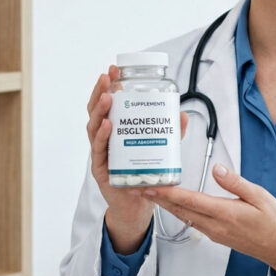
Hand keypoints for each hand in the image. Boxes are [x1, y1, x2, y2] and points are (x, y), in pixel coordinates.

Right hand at [86, 65, 187, 253]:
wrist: (136, 206)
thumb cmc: (143, 174)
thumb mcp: (158, 149)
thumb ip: (170, 133)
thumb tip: (181, 114)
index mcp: (114, 131)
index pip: (107, 104)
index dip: (108, 86)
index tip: (113, 69)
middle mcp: (104, 140)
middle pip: (96, 112)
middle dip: (100, 92)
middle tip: (107, 78)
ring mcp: (101, 154)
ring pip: (94, 129)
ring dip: (100, 111)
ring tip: (108, 97)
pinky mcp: (102, 170)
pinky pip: (99, 151)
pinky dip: (103, 137)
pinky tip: (109, 126)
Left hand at [143, 164, 275, 275]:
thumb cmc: (273, 222)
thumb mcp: (259, 196)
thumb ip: (235, 182)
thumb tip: (217, 168)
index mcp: (225, 213)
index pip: (190, 201)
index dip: (169, 194)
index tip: (152, 187)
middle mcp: (215, 225)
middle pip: (181, 210)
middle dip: (159, 199)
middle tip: (140, 187)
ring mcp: (214, 232)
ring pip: (184, 217)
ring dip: (166, 206)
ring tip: (151, 193)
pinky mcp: (216, 235)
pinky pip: (192, 222)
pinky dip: (179, 211)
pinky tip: (174, 205)